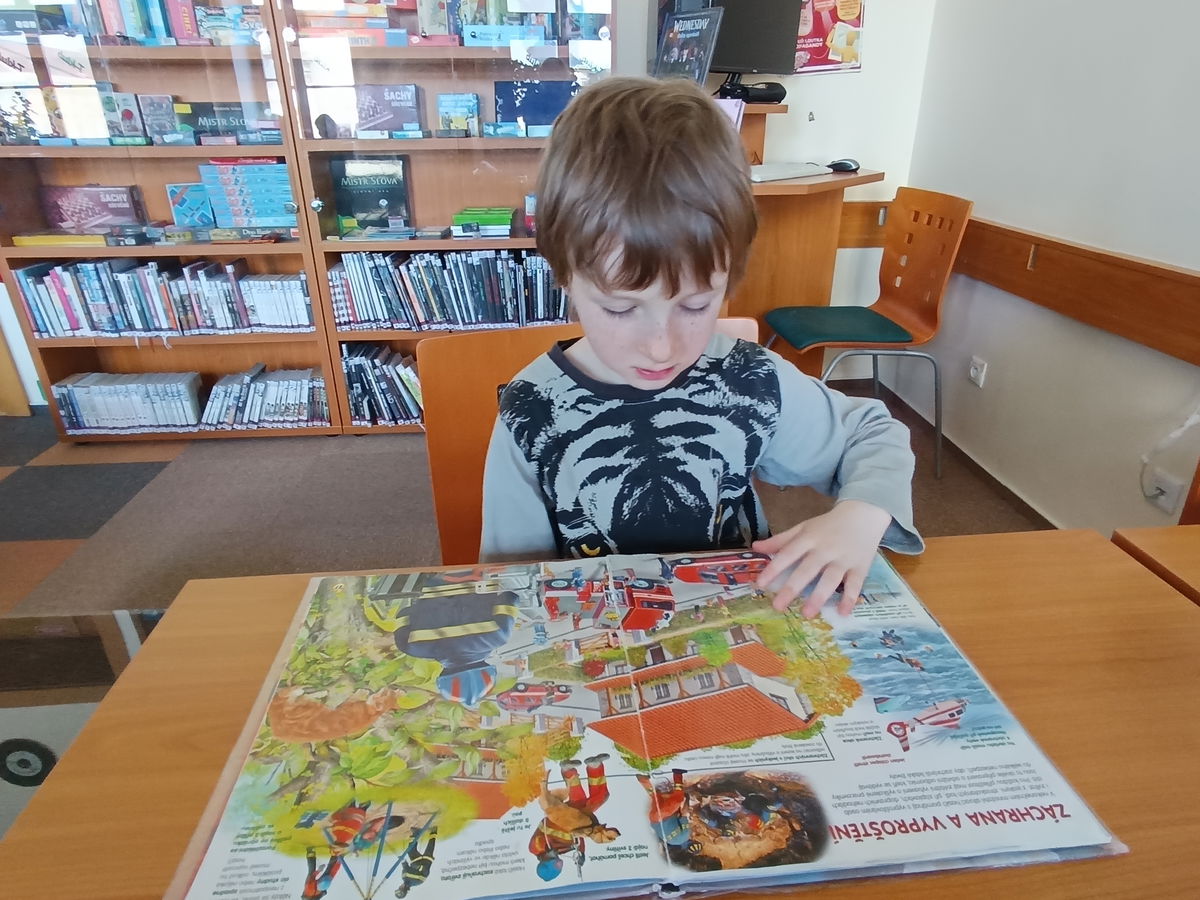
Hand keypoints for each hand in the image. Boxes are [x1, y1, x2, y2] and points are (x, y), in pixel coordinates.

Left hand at [752, 500, 891, 617]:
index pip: (788, 554)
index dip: (774, 569)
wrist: (863, 514)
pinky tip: (843, 613)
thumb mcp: (803, 528)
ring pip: (830, 579)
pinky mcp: (860, 567)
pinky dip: (850, 599)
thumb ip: (781, 540)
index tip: (760, 584)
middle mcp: (825, 549)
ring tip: (807, 614)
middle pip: (807, 570)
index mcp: (808, 538)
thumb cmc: (828, 525)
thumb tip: (755, 547)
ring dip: (819, 597)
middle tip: (778, 607)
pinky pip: (855, 584)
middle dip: (792, 588)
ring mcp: (843, 559)